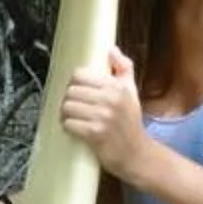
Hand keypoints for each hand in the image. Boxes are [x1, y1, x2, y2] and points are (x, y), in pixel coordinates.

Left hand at [62, 45, 148, 183]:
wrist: (136, 153)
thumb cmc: (131, 122)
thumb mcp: (132, 91)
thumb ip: (124, 68)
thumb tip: (111, 50)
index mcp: (118, 87)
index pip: (80, 75)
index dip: (75, 83)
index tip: (78, 91)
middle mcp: (110, 100)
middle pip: (71, 90)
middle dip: (69, 99)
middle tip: (73, 106)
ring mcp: (102, 117)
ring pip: (67, 106)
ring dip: (66, 113)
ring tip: (72, 116)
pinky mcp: (94, 134)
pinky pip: (69, 123)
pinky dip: (68, 126)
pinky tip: (73, 127)